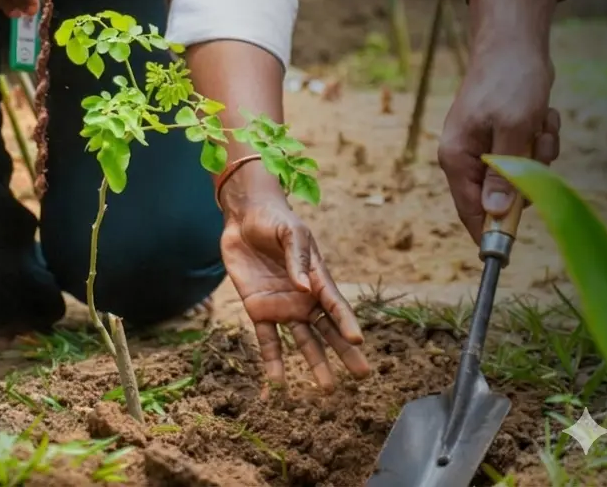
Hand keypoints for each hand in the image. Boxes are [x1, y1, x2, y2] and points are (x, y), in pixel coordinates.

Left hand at [219, 174, 369, 392]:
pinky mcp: (259, 310)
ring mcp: (283, 306)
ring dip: (315, 364)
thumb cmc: (275, 219)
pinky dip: (272, 363)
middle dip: (345, 351)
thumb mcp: (290, 232)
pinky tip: (276, 385)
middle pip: (328, 329)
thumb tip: (303, 287)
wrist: (244, 217)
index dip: (346, 321)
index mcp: (316, 277)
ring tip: (328, 389)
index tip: (358, 340)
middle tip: (363, 375)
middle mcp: (304, 297)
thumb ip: (297, 259)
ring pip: (303, 341)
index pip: (334, 304)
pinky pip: (268, 341)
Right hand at [438, 40, 560, 243]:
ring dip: (538, 152)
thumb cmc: (509, 81)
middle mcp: (467, 155)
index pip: (469, 210)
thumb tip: (493, 213)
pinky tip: (539, 114)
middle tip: (534, 147)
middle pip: (501, 196)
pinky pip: (529, 155)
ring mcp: (486, 146)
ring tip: (538, 123)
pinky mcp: (504, 136)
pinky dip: (540, 138)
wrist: (515, 44)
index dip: (491, 230)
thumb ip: (503, 175)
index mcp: (456, 156)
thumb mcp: (512, 130)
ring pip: (521, 175)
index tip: (513, 245)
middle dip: (526, 176)